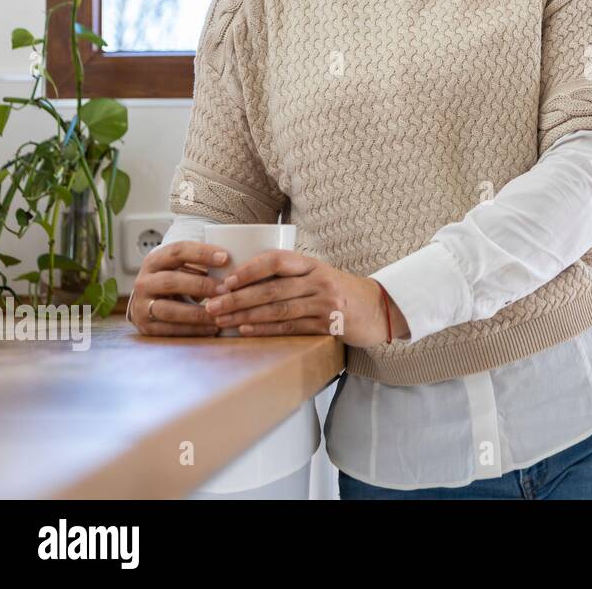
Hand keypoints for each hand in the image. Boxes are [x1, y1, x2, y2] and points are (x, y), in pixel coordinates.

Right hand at [127, 241, 226, 336]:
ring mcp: (141, 306)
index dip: (201, 253)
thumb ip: (202, 264)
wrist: (146, 302)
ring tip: (222, 313)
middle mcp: (143, 282)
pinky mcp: (146, 327)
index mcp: (154, 260)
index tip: (225, 258)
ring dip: (199, 313)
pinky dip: (194, 330)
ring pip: (170, 310)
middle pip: (171, 281)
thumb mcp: (182, 266)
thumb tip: (235, 265)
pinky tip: (213, 328)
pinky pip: (171, 330)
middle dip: (201, 285)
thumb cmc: (175, 280)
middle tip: (226, 289)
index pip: (176, 251)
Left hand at [202, 248, 407, 346]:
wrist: (379, 309)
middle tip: (212, 305)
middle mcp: (318, 281)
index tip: (227, 280)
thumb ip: (291, 276)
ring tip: (222, 320)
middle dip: (237, 297)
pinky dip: (265, 329)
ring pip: (277, 309)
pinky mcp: (328, 325)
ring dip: (245, 315)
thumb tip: (245, 281)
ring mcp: (324, 303)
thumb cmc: (341, 292)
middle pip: (271, 288)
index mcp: (313, 264)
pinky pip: (291, 327)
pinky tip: (246, 331)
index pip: (276, 260)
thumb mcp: (319, 276)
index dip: (249, 270)